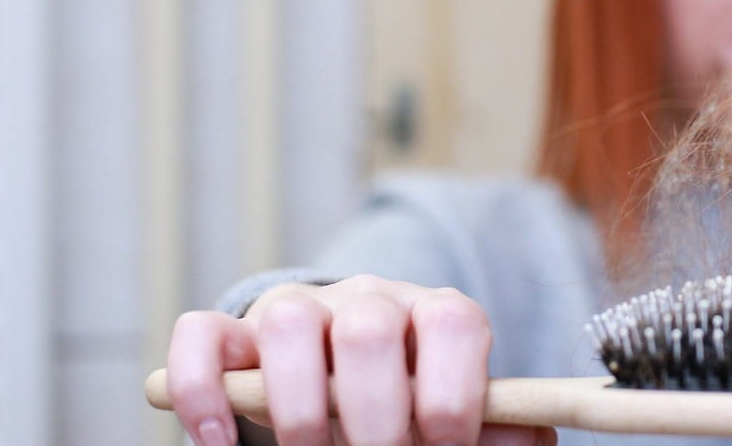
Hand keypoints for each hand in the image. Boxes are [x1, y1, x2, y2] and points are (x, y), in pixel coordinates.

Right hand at [163, 274, 555, 445]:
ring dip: (296, 408)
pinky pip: (202, 335)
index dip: (449, 395)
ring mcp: (298, 309)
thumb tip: (530, 435)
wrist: (348, 382)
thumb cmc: (416, 407)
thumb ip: (499, 425)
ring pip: (286, 321)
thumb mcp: (462, 413)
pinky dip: (203, 392)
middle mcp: (368, 299)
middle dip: (373, 417)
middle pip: (369, 327)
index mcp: (437, 314)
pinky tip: (220, 444)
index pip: (453, 324)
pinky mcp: (233, 332)